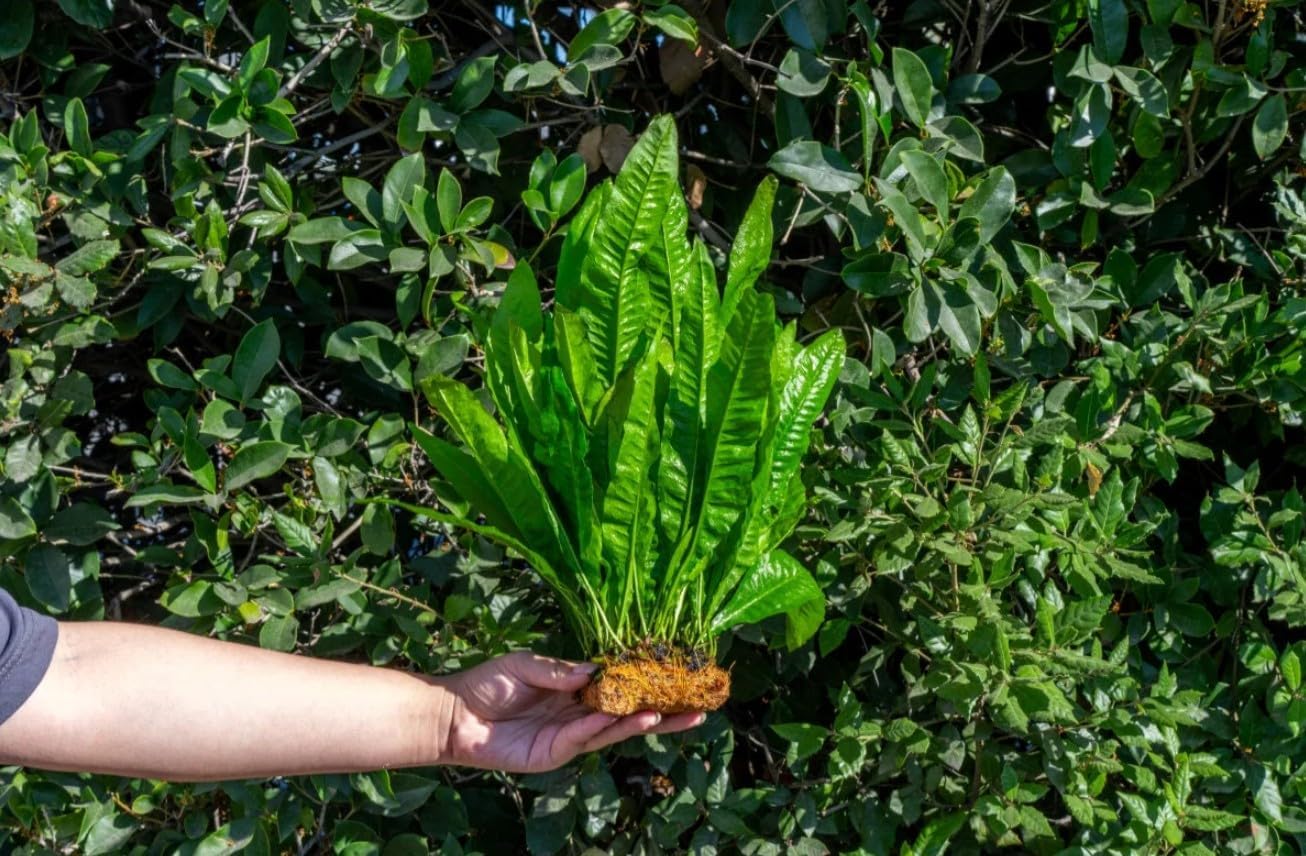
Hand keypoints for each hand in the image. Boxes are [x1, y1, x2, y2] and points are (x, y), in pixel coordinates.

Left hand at [435, 652, 704, 772]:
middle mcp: (578, 713)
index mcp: (574, 688)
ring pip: (613, 730)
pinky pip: (585, 738)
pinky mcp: (554, 754)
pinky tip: (625, 718)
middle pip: (627, 713)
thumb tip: (599, 669)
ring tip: (670, 715)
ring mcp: (569, 736)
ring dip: (641, 722)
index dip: (645, 681)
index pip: (618, 685)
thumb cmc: (488, 684)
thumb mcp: (526, 664)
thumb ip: (561, 669)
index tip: (676, 673)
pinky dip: (605, 727)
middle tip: (698, 708)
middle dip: (662, 711)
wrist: (454, 714)